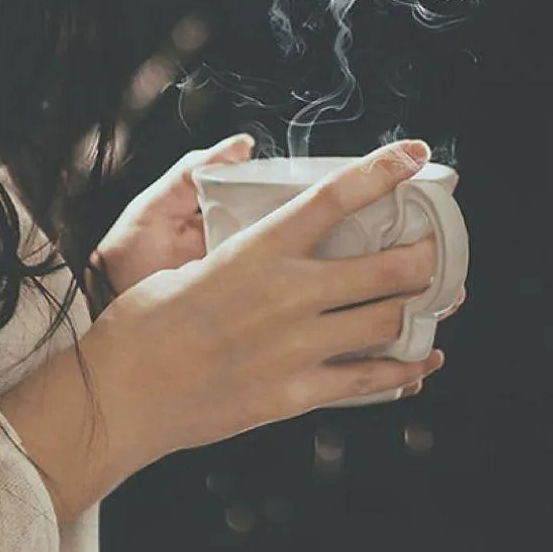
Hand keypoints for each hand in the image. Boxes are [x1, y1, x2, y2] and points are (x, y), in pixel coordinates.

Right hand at [84, 141, 455, 467]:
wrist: (120, 395)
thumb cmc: (141, 325)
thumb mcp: (184, 267)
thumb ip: (238, 257)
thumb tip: (261, 250)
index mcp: (257, 252)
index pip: (334, 199)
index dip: (382, 171)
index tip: (412, 156)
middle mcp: (286, 295)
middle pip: (386, 267)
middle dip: (423, 256)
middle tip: (432, 250)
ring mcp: (296, 347)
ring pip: (387, 322)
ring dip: (417, 309)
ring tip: (428, 302)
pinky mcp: (295, 394)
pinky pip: (369, 381)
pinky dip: (405, 370)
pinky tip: (421, 362)